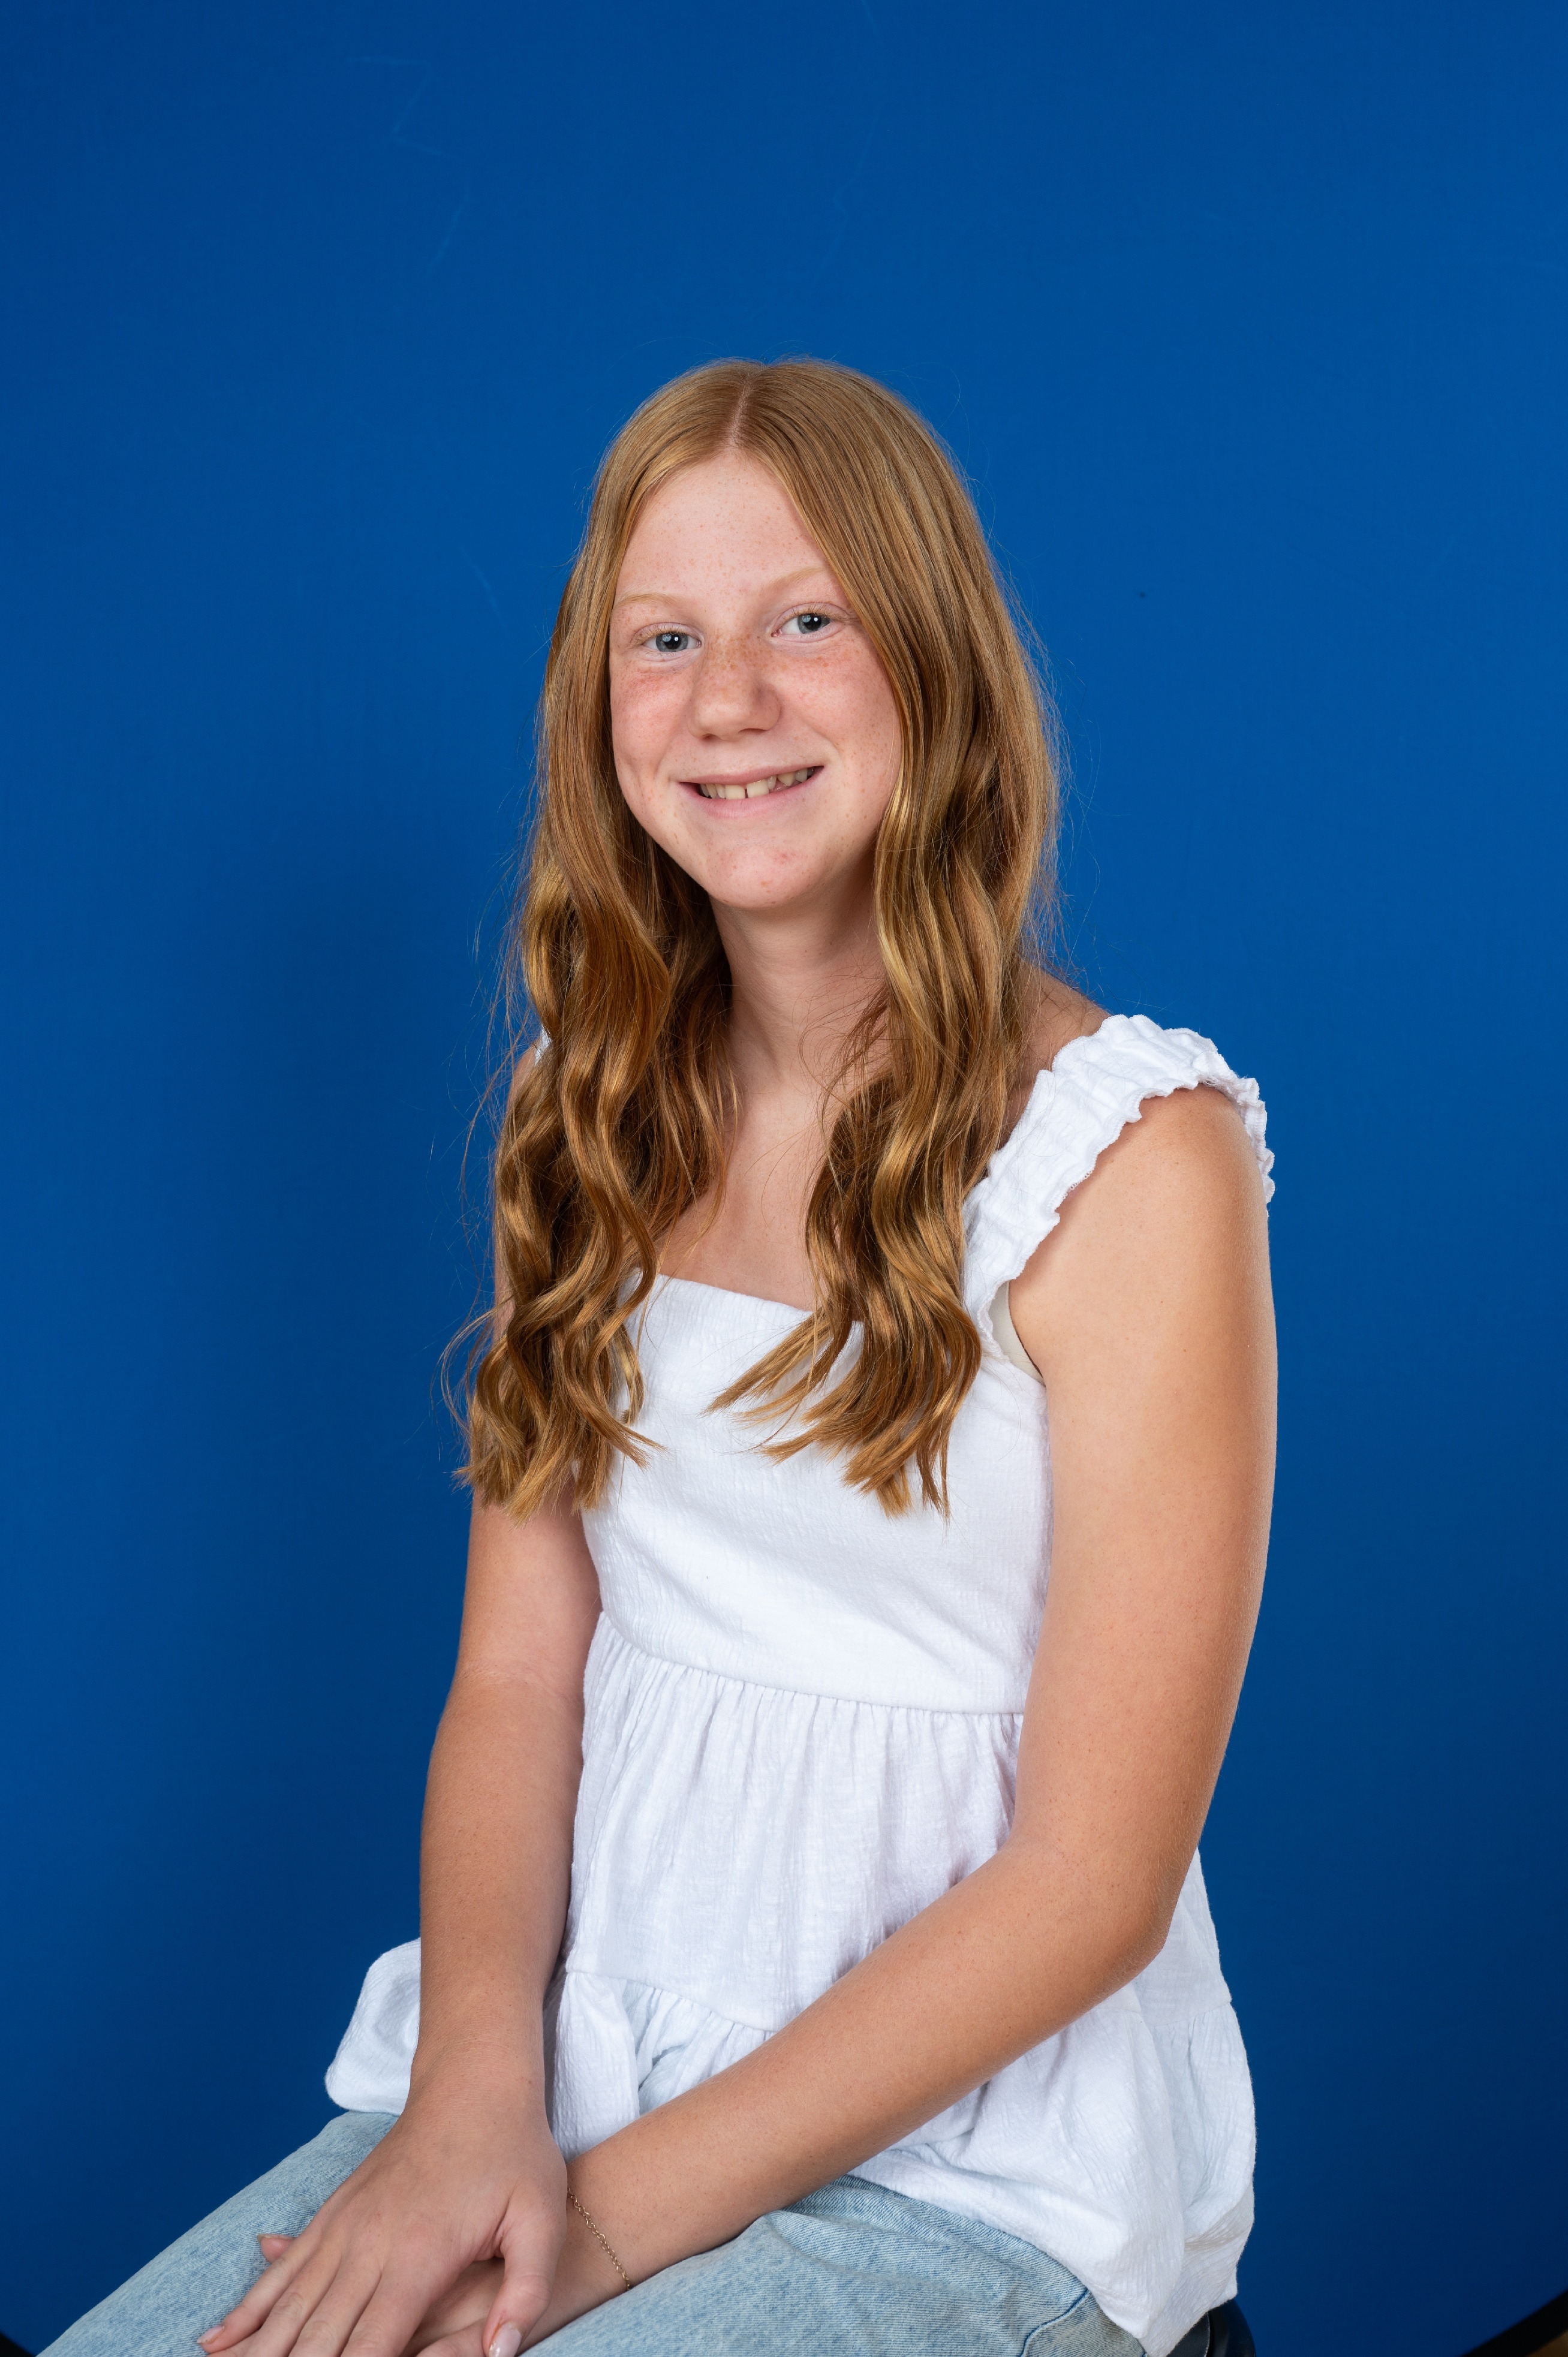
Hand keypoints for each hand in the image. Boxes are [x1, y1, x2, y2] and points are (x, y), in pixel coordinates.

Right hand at [199, 2072, 567, 2356]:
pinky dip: (249, 2309)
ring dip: (257, 2350)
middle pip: (317, 2338)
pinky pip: (283, 2270)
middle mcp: (369, 2245)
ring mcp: (345, 2226)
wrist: (475, 2081)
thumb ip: (525, 2292)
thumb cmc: (514, 2152)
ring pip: (288, 2307)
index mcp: (418, 2258)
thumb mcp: (541, 2220)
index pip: (370, 2348)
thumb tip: (501, 2355)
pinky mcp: (334, 2213)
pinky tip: (218, 2338)